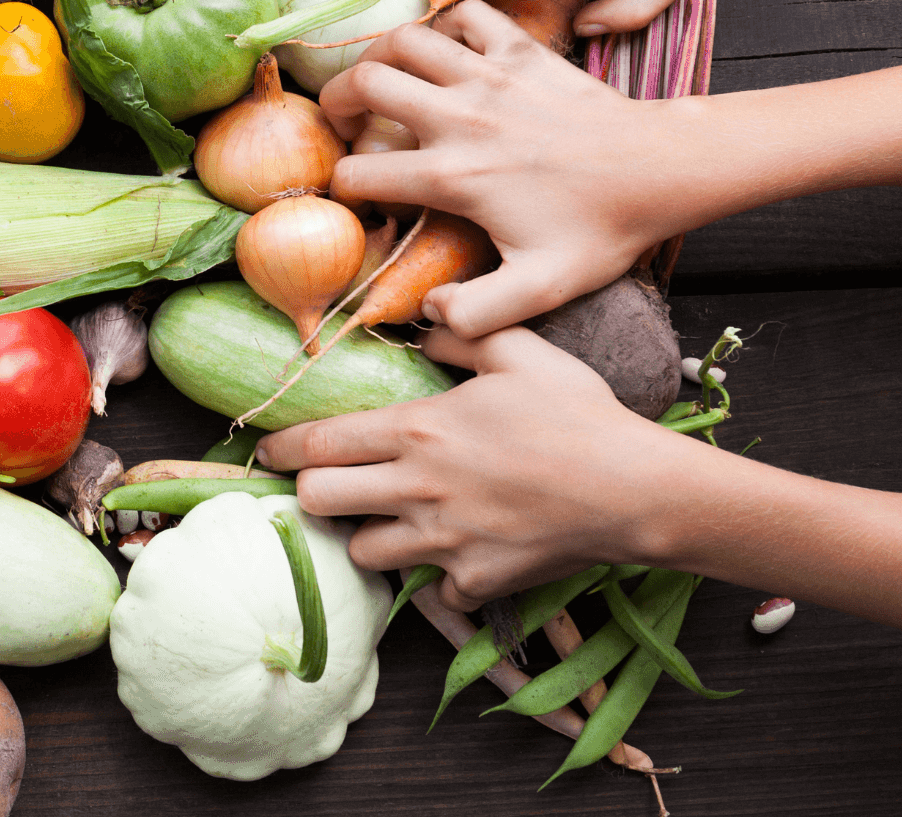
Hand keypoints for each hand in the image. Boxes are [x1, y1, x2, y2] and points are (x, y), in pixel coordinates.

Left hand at [259, 325, 685, 609]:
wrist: (635, 490)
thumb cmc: (578, 414)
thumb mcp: (520, 351)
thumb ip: (462, 329)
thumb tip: (425, 315)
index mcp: (417, 431)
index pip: (319, 444)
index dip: (283, 449)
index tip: (266, 451)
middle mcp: (417, 490)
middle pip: (319, 502)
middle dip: (312, 494)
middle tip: (325, 486)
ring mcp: (443, 541)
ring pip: (363, 552)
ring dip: (368, 535)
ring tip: (389, 519)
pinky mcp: (475, 581)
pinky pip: (434, 586)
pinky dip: (441, 573)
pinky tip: (462, 549)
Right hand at [318, 1, 682, 336]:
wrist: (662, 169)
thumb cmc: (602, 230)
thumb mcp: (542, 289)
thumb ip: (479, 313)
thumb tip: (428, 315)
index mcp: (454, 176)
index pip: (359, 174)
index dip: (344, 188)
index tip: (358, 197)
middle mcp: (461, 117)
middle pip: (363, 82)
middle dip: (337, 102)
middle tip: (347, 123)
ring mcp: (491, 76)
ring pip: (404, 38)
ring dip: (381, 57)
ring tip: (383, 81)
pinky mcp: (523, 50)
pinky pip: (467, 14)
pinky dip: (447, 26)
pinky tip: (450, 54)